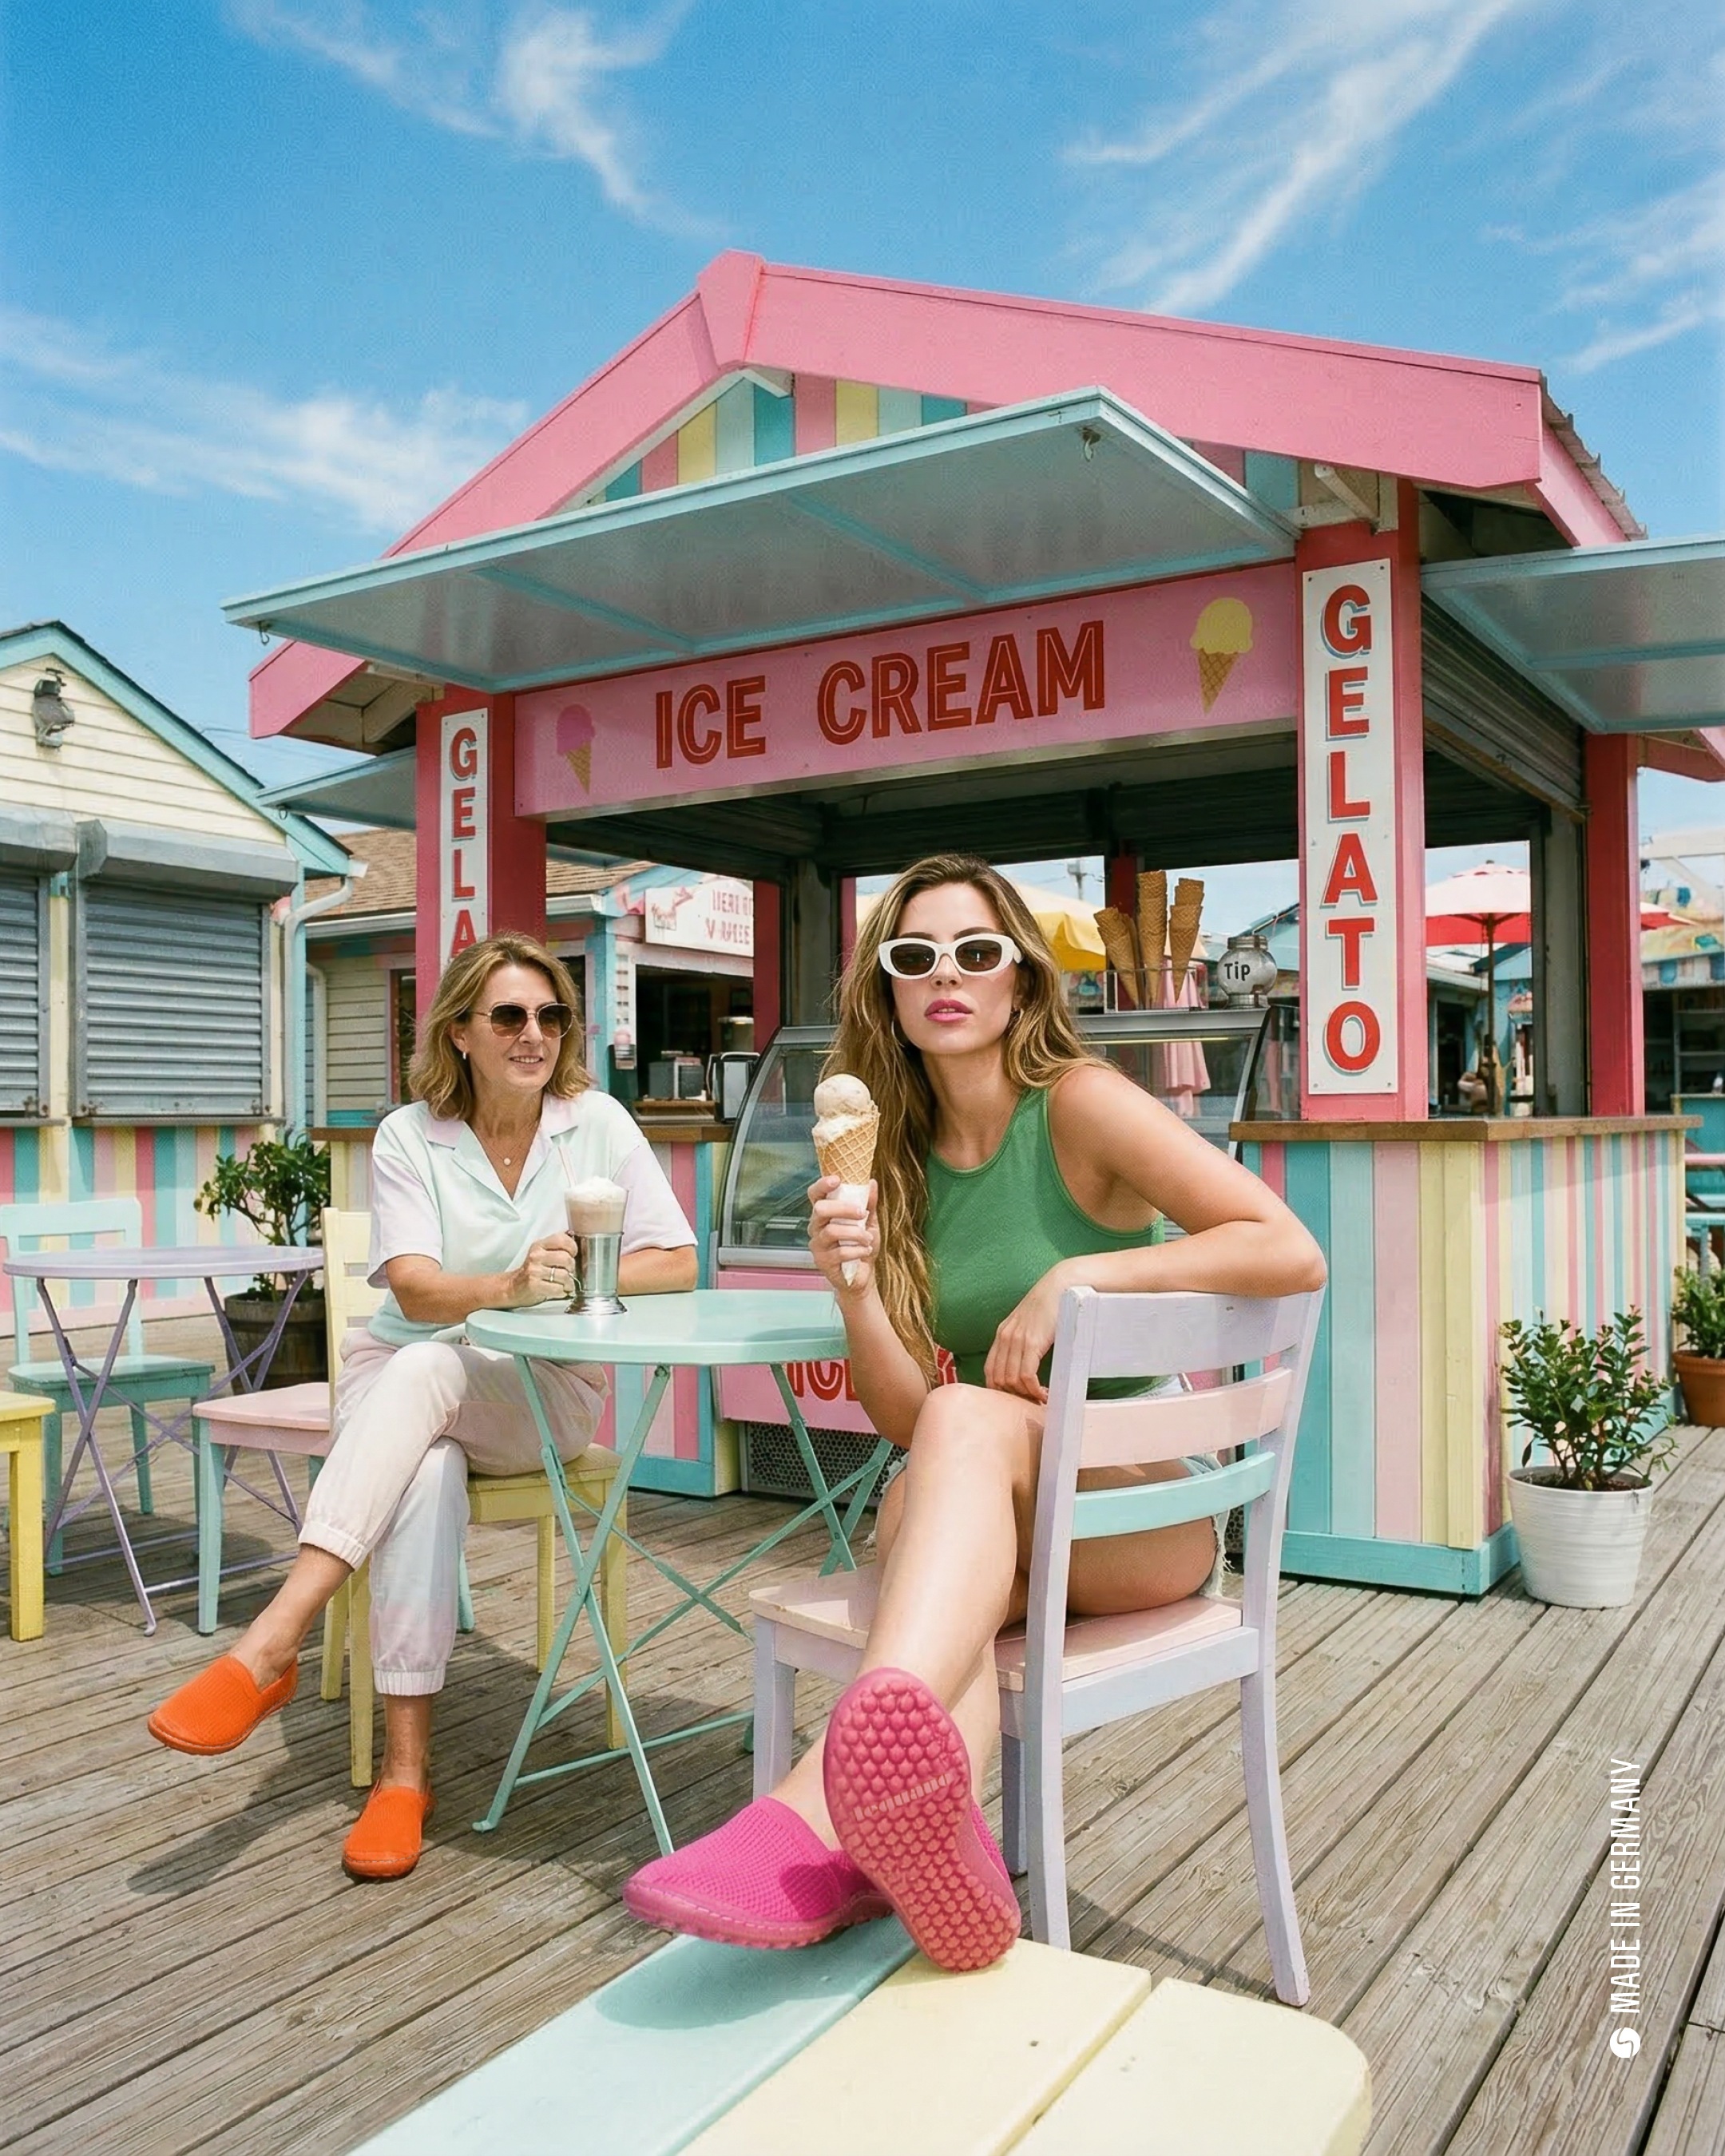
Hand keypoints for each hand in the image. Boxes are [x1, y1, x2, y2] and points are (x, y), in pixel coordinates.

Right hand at [509, 1232, 578, 1306]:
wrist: (513, 1287)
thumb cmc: (532, 1271)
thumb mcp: (541, 1253)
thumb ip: (556, 1247)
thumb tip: (574, 1240)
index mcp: (539, 1245)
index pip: (563, 1240)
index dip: (573, 1248)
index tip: (572, 1255)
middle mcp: (536, 1256)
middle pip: (566, 1259)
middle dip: (571, 1268)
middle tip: (569, 1272)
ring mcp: (535, 1271)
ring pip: (564, 1275)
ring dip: (568, 1283)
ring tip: (565, 1284)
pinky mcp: (535, 1286)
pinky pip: (558, 1289)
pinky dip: (562, 1292)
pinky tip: (559, 1291)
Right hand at [807, 1175, 877, 1296]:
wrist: (862, 1276)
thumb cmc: (861, 1246)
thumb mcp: (869, 1222)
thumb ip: (869, 1203)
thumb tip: (872, 1182)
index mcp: (825, 1214)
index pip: (815, 1194)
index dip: (822, 1185)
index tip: (837, 1179)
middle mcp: (816, 1227)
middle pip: (820, 1209)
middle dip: (844, 1209)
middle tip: (862, 1213)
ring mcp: (817, 1245)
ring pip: (831, 1231)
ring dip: (855, 1233)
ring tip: (868, 1238)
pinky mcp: (823, 1262)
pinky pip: (840, 1252)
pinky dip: (857, 1250)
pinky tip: (865, 1251)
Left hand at [983, 1265, 1072, 1402]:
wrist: (1061, 1286)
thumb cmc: (1050, 1306)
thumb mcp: (1029, 1324)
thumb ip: (1022, 1342)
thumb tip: (1026, 1366)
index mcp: (1002, 1334)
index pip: (989, 1372)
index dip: (1001, 1391)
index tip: (1018, 1398)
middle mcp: (1004, 1337)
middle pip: (998, 1379)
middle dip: (1013, 1396)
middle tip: (1031, 1401)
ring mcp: (1016, 1340)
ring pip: (1011, 1380)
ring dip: (1026, 1395)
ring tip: (1040, 1397)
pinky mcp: (1031, 1342)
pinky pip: (1025, 1375)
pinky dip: (1034, 1389)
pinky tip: (1044, 1392)